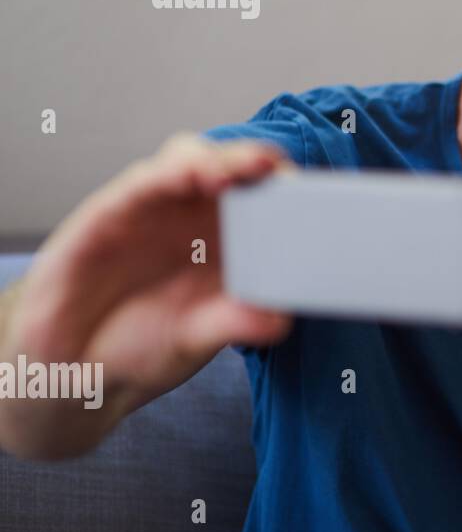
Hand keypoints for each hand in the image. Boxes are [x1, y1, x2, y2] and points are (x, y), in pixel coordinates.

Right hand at [6, 134, 294, 414]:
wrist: (75, 372)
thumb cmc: (144, 344)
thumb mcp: (198, 338)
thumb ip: (236, 323)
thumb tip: (281, 319)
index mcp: (226, 239)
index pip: (263, 197)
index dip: (287, 189)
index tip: (316, 196)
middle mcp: (192, 215)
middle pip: (232, 168)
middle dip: (258, 162)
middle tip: (278, 172)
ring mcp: (151, 209)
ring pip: (188, 161)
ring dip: (218, 160)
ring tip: (244, 168)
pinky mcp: (107, 215)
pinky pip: (138, 185)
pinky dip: (164, 175)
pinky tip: (186, 177)